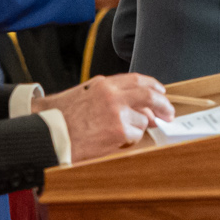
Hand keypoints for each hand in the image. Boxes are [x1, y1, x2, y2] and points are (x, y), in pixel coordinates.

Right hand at [38, 72, 173, 160]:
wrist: (50, 133)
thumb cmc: (60, 117)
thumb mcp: (83, 95)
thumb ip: (108, 96)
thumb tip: (133, 105)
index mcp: (103, 84)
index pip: (136, 80)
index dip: (152, 86)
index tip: (160, 92)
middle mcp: (113, 95)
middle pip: (149, 95)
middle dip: (163, 105)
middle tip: (169, 114)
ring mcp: (118, 112)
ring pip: (142, 119)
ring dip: (137, 128)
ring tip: (118, 132)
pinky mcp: (119, 130)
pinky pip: (135, 135)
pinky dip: (129, 139)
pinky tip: (113, 140)